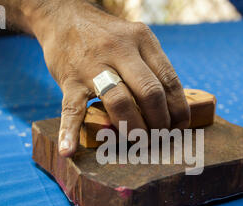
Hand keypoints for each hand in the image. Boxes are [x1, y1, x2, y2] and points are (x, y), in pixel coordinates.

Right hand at [29, 1, 189, 156]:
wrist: (63, 18)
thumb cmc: (106, 38)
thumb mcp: (134, 40)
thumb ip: (151, 68)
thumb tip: (171, 108)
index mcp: (142, 40)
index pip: (169, 80)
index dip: (178, 109)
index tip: (178, 127)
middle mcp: (120, 50)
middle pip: (150, 92)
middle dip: (159, 122)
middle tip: (158, 138)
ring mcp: (93, 65)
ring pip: (120, 102)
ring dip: (134, 128)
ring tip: (138, 142)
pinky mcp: (69, 80)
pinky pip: (72, 109)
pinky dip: (69, 132)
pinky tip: (67, 150)